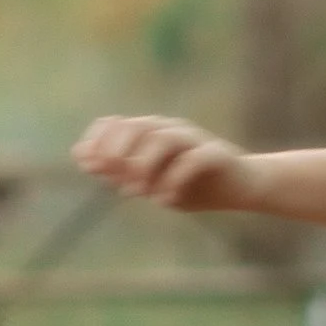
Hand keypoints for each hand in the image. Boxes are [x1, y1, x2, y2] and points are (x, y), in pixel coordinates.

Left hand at [75, 113, 251, 212]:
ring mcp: (195, 139)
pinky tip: (165, 201)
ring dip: (144, 165)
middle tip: (112, 180)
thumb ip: (120, 171)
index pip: (115, 124)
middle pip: (137, 127)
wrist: (242, 187)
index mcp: (152, 132)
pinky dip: (174, 179)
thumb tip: (82, 159)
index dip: (98, 142)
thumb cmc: (193, 184)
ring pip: (163, 139)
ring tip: (137, 192)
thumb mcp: (151, 182)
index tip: (89, 168)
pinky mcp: (217, 154)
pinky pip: (193, 160)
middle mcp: (171, 129)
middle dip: (118, 152)